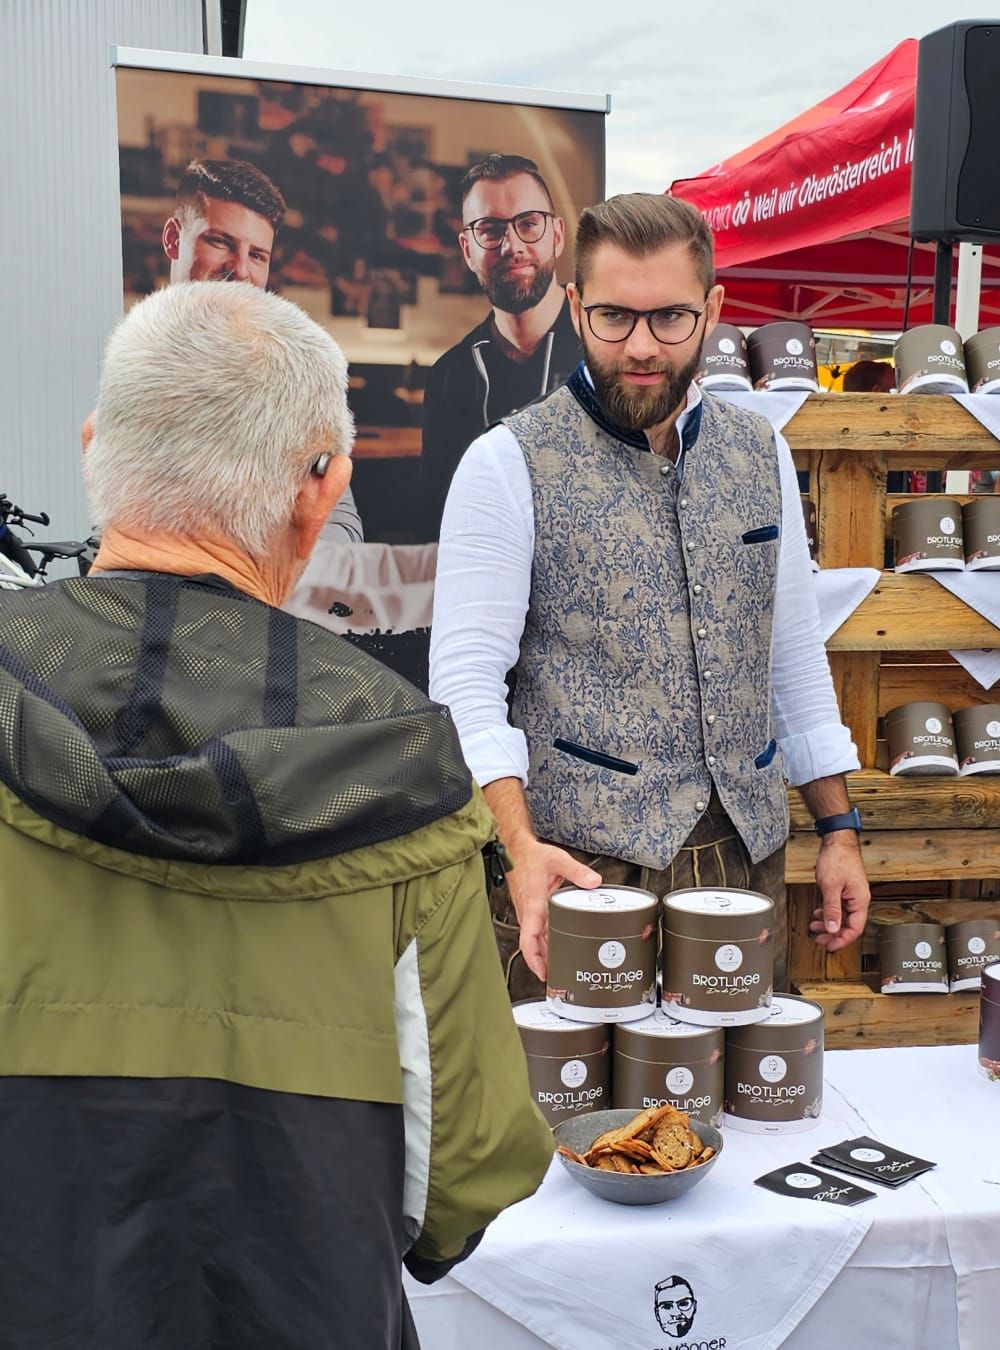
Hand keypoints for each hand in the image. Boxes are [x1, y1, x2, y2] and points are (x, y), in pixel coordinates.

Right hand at [506, 839, 601, 981]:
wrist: (516, 851)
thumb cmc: (531, 857)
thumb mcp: (557, 860)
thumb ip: (577, 871)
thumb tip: (594, 882)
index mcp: (533, 905)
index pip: (528, 939)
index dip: (534, 959)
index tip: (542, 972)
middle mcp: (529, 913)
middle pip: (533, 946)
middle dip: (543, 964)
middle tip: (558, 979)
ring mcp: (529, 913)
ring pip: (536, 940)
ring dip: (545, 955)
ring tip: (560, 968)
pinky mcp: (532, 910)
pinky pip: (538, 931)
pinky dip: (546, 942)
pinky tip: (557, 946)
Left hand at [809, 833, 870, 951]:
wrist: (837, 840)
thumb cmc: (837, 859)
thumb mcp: (830, 886)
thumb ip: (832, 909)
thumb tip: (833, 929)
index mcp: (860, 901)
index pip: (854, 929)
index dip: (841, 940)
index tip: (829, 946)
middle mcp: (858, 900)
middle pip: (848, 925)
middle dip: (832, 934)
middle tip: (818, 939)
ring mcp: (852, 895)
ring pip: (842, 917)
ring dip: (828, 924)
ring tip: (814, 927)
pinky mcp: (845, 890)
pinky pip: (838, 908)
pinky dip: (828, 913)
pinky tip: (818, 914)